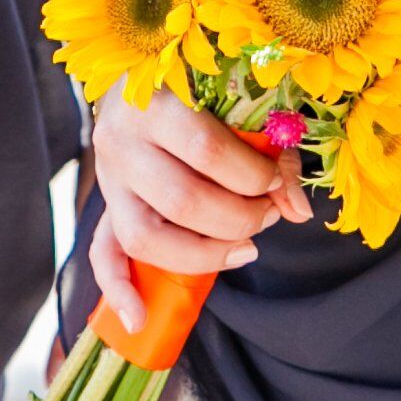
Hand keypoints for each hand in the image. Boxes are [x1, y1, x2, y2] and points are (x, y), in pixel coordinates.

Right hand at [87, 92, 302, 332]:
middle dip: (239, 218)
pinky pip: (103, 256)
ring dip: (203, 254)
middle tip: (267, 216)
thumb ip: (273, 152)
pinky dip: (120, 292)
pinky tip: (140, 320)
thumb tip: (297, 210)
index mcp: (155, 104)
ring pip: (146, 237)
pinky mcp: (107, 207)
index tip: (276, 182)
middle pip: (181, 200)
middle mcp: (122, 142)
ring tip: (243, 248)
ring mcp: (109, 180)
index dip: (252, 176)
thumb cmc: (200, 91)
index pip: (206, 151)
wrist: (135, 81)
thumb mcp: (237, 106)